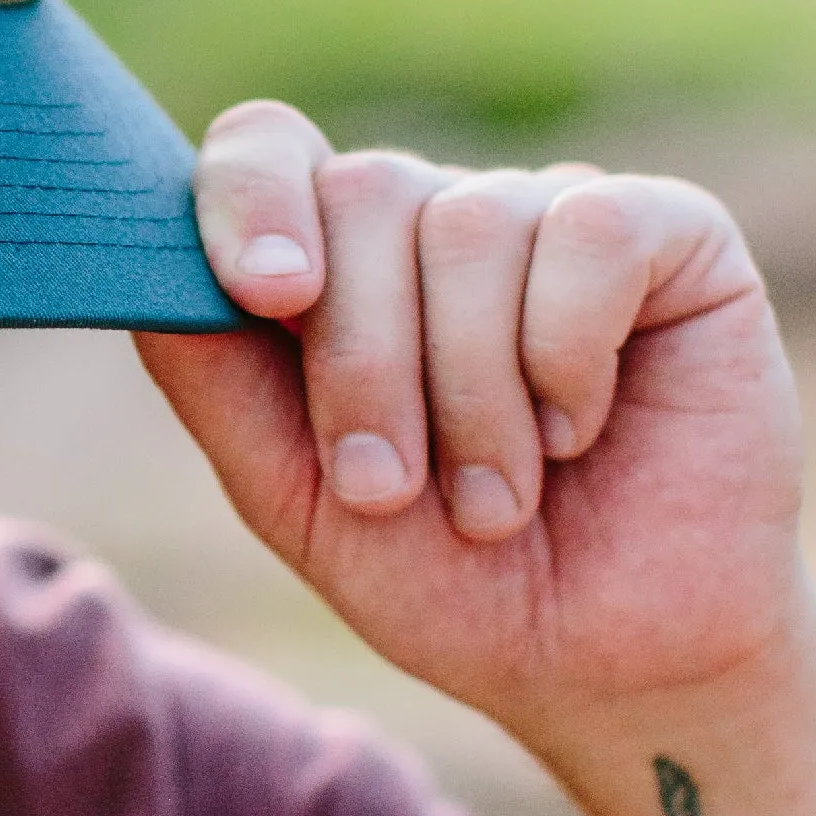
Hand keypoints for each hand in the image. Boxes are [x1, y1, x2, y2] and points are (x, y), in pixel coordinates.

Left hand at [140, 101, 814, 811]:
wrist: (603, 666)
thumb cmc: (445, 579)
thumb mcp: (294, 495)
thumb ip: (214, 381)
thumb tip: (143, 271)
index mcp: (336, 262)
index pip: (266, 149)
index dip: (251, 197)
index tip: (265, 294)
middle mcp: (437, 219)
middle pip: (362, 191)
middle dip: (362, 360)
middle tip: (389, 487)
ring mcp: (552, 216)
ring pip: (470, 223)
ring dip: (469, 392)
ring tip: (493, 501)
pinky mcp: (672, 235)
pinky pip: (593, 230)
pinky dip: (568, 352)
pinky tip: (581, 431)